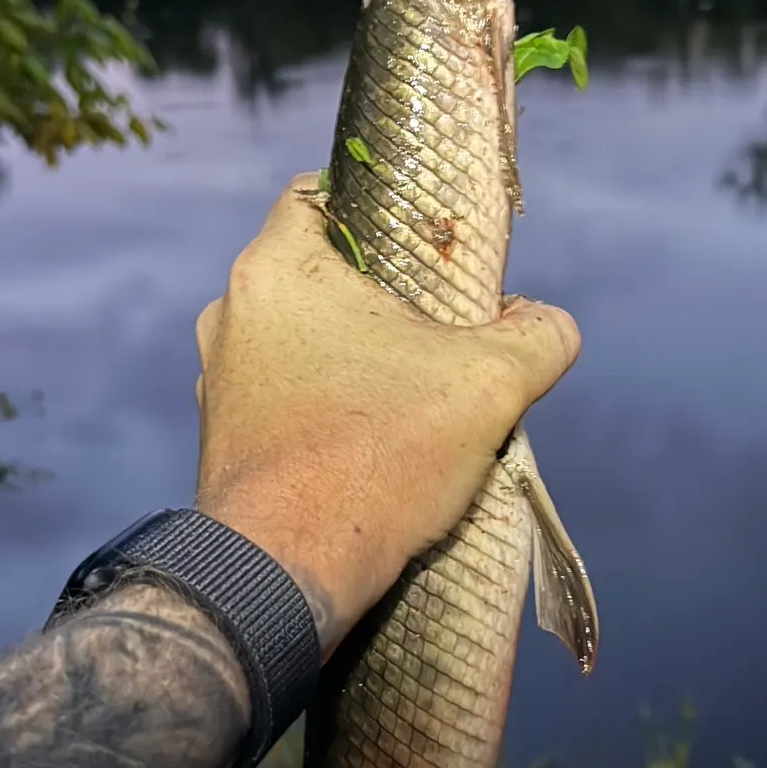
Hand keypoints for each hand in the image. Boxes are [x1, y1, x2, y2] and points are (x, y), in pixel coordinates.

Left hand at [193, 173, 579, 656]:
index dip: (376, 205)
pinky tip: (371, 435)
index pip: (316, 193)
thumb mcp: (490, 385)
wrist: (284, 574)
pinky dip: (323, 399)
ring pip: (298, 334)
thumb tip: (547, 321)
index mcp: (275, 268)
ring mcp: (219, 377)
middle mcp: (231, 311)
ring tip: (410, 385)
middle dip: (377, 290)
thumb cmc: (378, 455)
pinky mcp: (221, 435)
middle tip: (436, 321)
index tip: (424, 242)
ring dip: (350, 350)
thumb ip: (537, 335)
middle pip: (316, 270)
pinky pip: (281, 390)